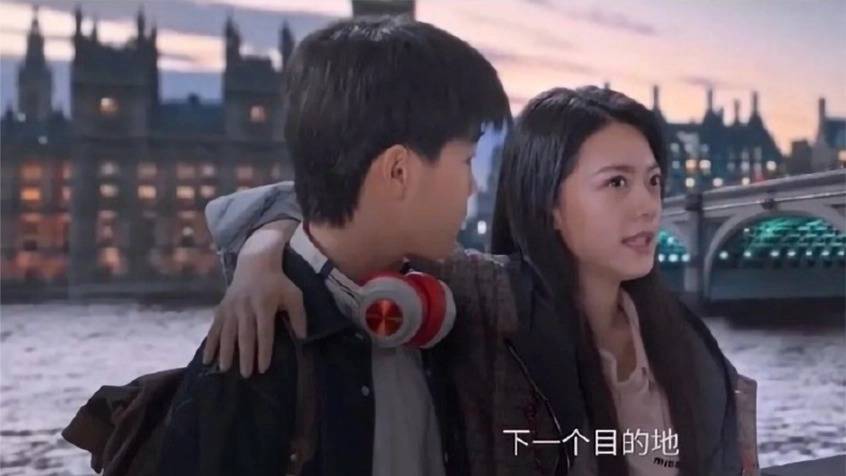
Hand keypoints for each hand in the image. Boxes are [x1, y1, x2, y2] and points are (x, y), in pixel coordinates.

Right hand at [202, 220, 305, 377]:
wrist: (255, 263)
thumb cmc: (278, 282)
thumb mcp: (293, 294)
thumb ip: (299, 315)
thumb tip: (303, 338)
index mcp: (264, 305)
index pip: (264, 333)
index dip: (263, 351)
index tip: (263, 368)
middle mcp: (246, 307)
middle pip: (245, 335)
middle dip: (245, 356)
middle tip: (245, 375)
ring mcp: (231, 307)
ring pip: (227, 333)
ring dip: (225, 352)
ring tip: (224, 369)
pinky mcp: (221, 308)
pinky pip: (214, 328)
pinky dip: (210, 343)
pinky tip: (207, 359)